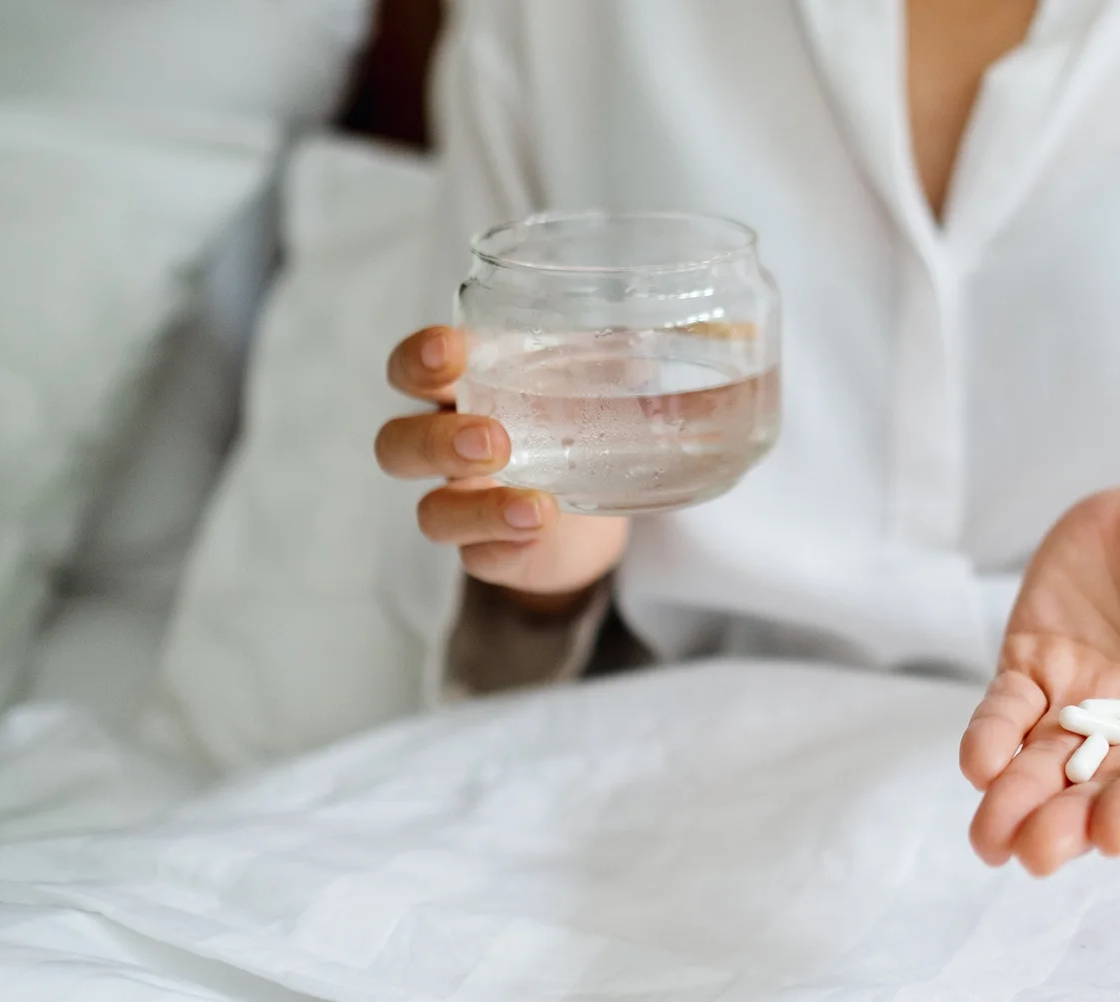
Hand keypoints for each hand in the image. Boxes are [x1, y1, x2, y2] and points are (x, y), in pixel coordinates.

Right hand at [374, 327, 628, 610]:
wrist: (596, 516)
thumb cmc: (584, 428)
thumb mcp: (606, 387)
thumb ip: (635, 357)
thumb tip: (719, 326)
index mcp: (467, 391)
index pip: (414, 370)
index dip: (419, 359)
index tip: (448, 353)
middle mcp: (449, 450)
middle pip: (399, 445)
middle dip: (436, 441)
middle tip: (491, 441)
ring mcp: (466, 508)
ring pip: (432, 514)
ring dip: (477, 508)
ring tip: (533, 505)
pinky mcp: (493, 555)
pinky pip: (478, 558)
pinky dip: (506, 545)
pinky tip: (540, 531)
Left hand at [961, 476, 1119, 874]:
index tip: (1112, 836)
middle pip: (1103, 783)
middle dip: (1068, 820)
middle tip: (1037, 853)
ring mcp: (1081, 699)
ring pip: (1046, 762)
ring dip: (1017, 800)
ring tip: (990, 839)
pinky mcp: (1033, 667)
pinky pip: (1007, 710)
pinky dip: (990, 738)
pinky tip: (977, 765)